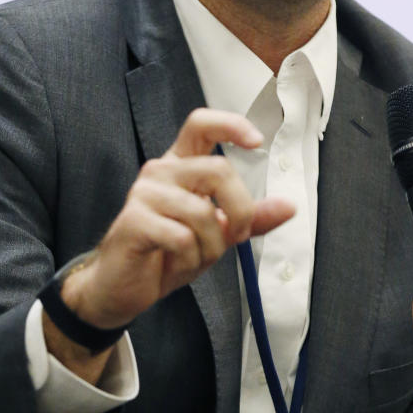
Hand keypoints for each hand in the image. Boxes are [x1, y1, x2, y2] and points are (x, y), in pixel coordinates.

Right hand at [44, 109, 294, 376]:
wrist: (123, 287)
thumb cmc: (167, 254)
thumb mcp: (216, 235)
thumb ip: (249, 218)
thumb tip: (289, 206)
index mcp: (179, 166)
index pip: (201, 124)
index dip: (231, 125)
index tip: (256, 142)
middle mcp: (160, 171)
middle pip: (218, 170)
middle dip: (239, 210)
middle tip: (234, 237)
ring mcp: (143, 194)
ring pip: (202, 212)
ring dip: (211, 246)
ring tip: (194, 258)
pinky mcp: (133, 221)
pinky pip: (182, 237)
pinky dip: (189, 259)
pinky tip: (176, 264)